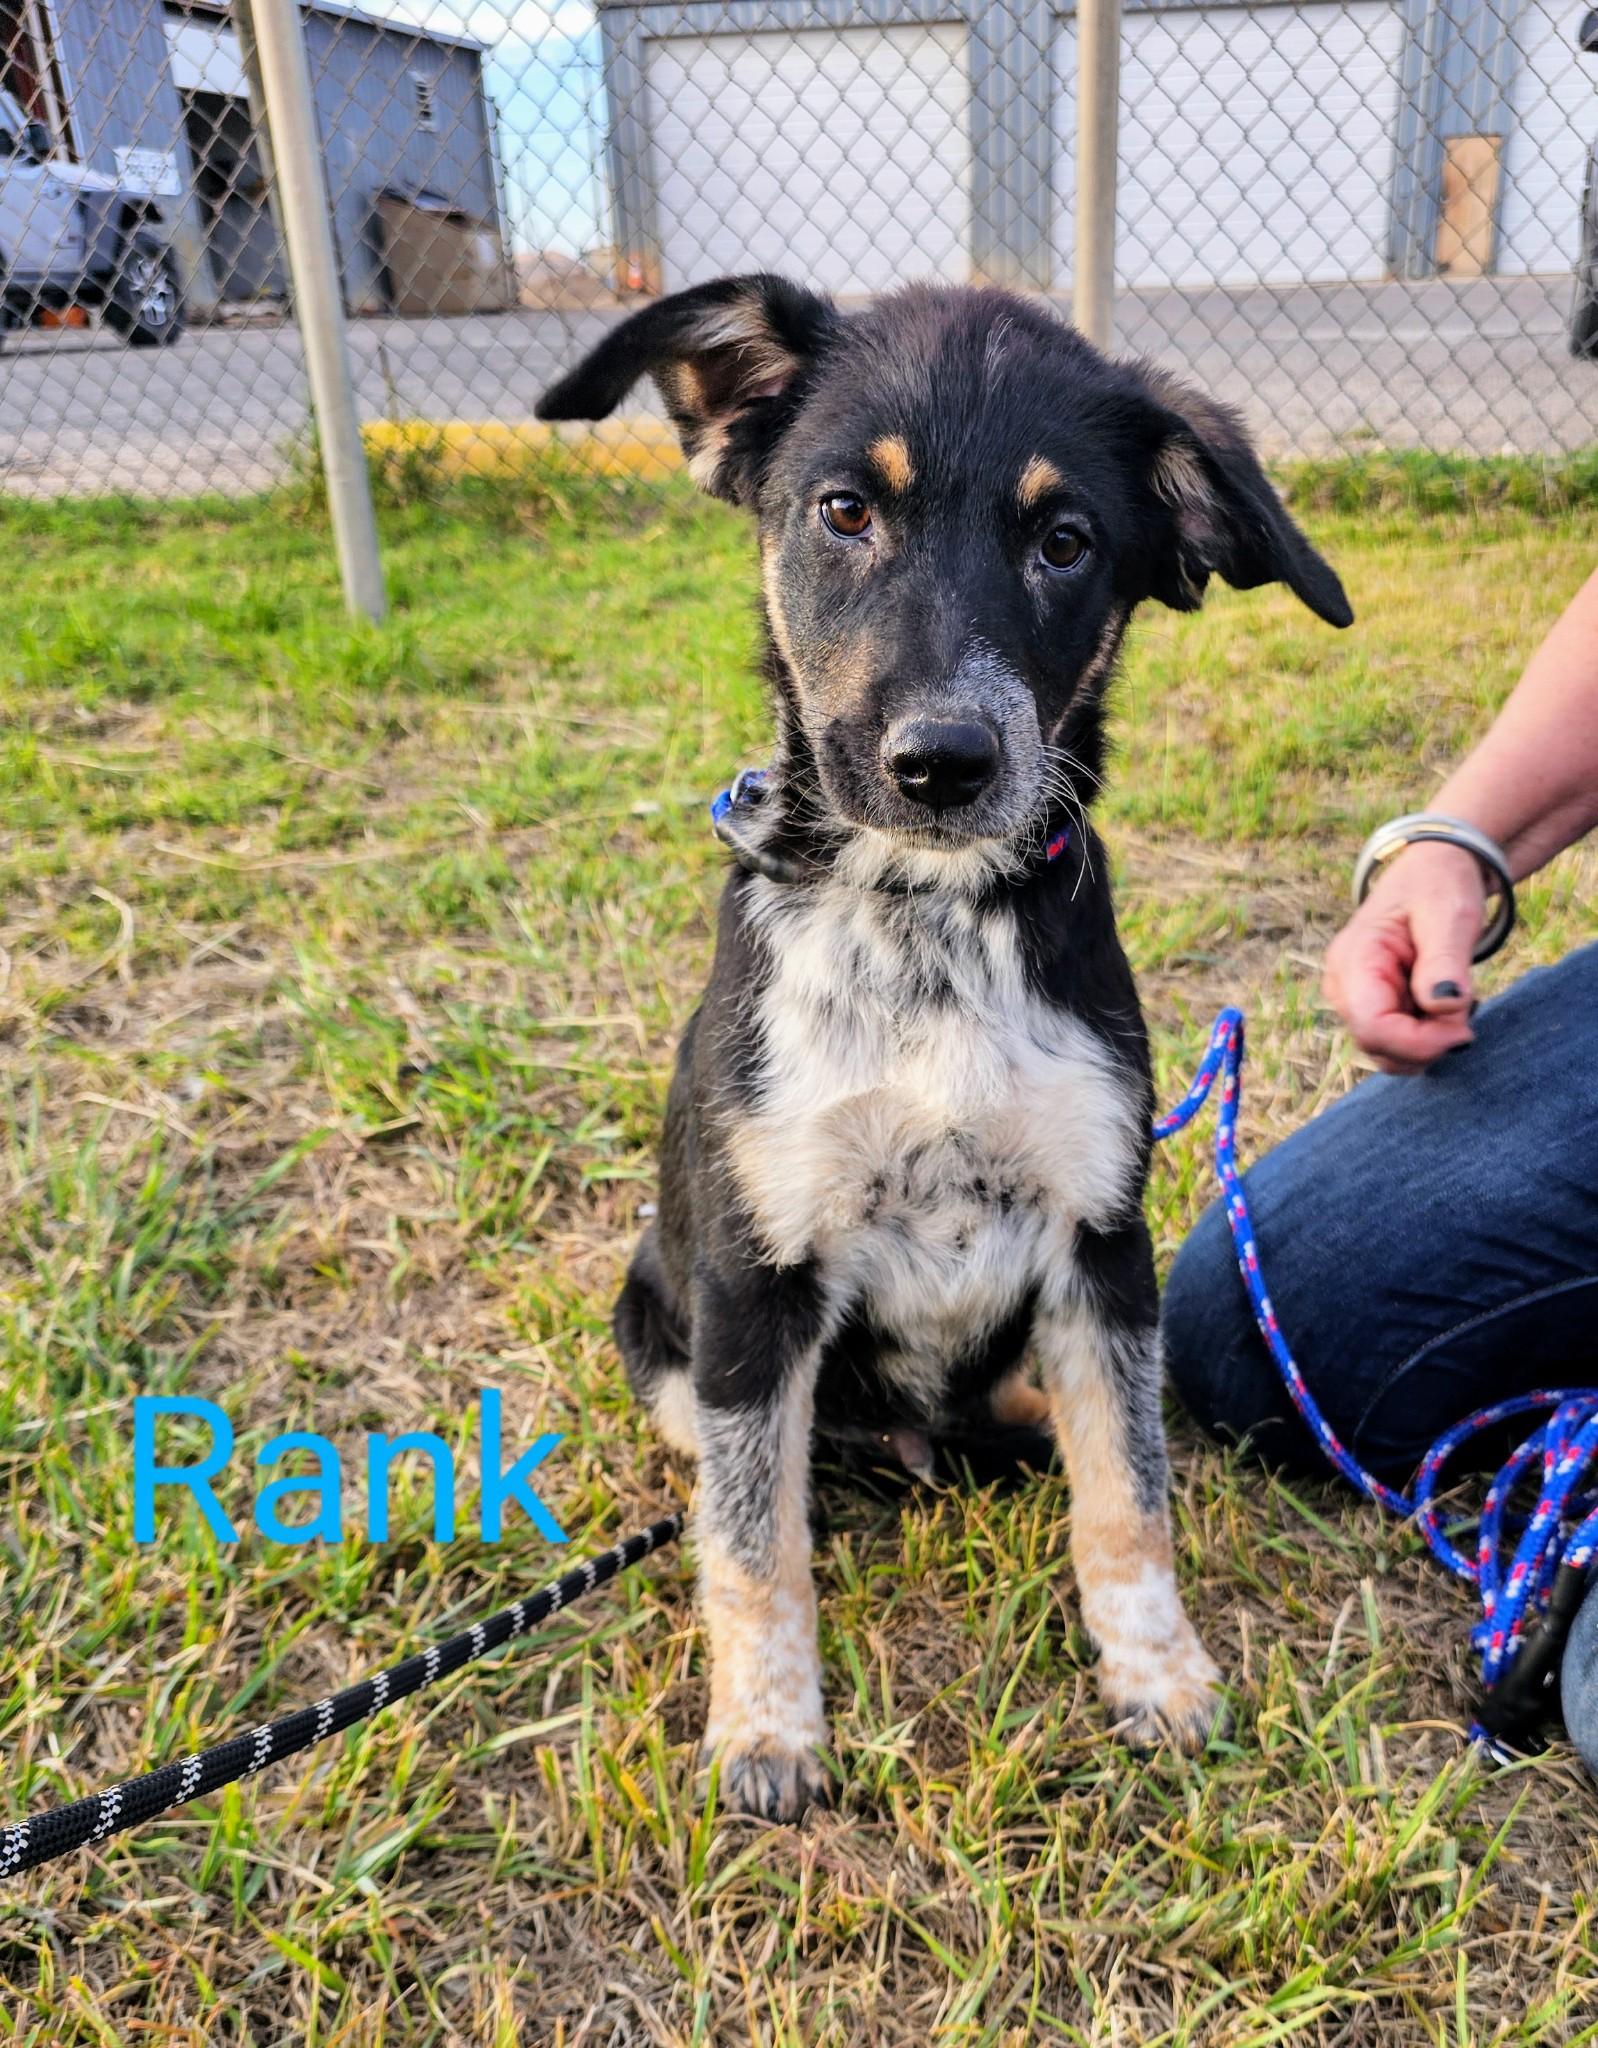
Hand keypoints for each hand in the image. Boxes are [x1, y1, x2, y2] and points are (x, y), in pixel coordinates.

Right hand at [1322, 840, 1485, 1072]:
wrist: (1435, 870)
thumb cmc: (1440, 885)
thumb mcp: (1449, 915)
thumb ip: (1445, 961)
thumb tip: (1444, 1007)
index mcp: (1355, 959)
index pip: (1372, 1027)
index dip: (1419, 1042)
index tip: (1465, 1031)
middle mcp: (1344, 985)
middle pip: (1378, 1046)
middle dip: (1427, 1043)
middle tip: (1468, 1013)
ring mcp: (1355, 998)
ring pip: (1387, 1051)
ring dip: (1428, 1041)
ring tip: (1456, 1002)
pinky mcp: (1372, 1006)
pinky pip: (1397, 1042)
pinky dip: (1427, 1036)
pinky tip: (1443, 1005)